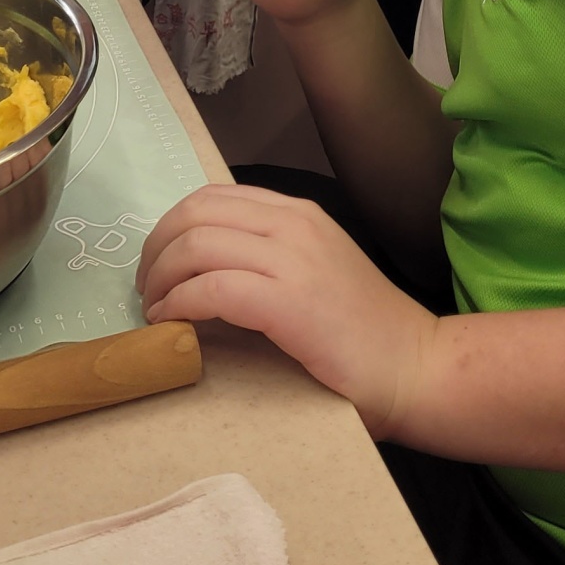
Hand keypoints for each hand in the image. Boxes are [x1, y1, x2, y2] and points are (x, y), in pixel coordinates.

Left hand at [140, 185, 437, 437]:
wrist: (417, 367)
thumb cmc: (365, 334)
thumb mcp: (313, 272)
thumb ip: (268, 257)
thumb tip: (202, 269)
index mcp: (297, 213)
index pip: (212, 197)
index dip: (170, 228)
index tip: (157, 265)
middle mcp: (293, 223)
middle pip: (194, 213)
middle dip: (156, 249)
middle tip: (146, 289)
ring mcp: (292, 259)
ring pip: (196, 245)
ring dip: (161, 278)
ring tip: (155, 310)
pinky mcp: (289, 302)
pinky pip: (212, 289)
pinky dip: (180, 304)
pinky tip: (173, 324)